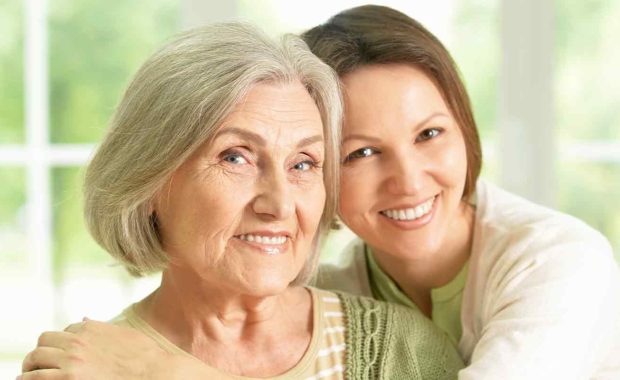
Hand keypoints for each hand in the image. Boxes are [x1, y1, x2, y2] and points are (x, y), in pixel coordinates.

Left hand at [20, 319, 171, 379]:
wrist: (154, 373)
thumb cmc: (146, 358)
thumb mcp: (124, 335)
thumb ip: (102, 329)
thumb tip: (85, 318)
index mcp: (91, 330)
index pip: (64, 332)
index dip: (63, 345)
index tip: (64, 356)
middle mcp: (77, 342)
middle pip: (44, 341)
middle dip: (42, 353)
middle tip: (41, 365)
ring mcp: (71, 361)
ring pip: (35, 357)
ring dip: (31, 366)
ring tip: (32, 376)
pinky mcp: (68, 379)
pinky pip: (35, 377)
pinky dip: (30, 379)